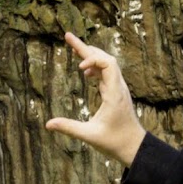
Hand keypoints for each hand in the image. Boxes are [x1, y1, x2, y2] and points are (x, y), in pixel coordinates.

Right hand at [43, 31, 147, 167]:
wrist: (134, 147)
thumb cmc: (115, 142)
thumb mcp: (90, 136)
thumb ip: (69, 128)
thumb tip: (48, 124)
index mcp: (114, 93)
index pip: (108, 64)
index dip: (93, 60)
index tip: (79, 69)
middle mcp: (118, 87)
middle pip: (105, 58)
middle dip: (86, 47)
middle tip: (67, 36)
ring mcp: (118, 88)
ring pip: (106, 63)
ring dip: (90, 55)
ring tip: (73, 46)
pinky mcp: (116, 92)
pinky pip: (107, 72)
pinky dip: (95, 66)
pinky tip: (85, 72)